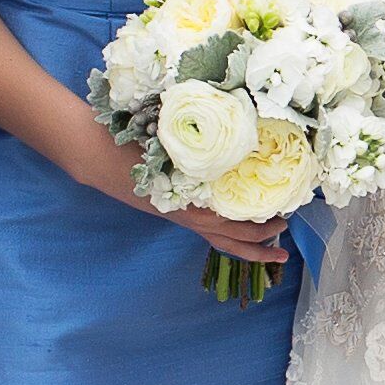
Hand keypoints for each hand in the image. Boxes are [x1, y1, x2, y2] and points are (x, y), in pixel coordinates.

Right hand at [64, 121, 291, 272]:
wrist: (98, 157)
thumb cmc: (134, 146)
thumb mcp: (171, 145)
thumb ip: (203, 149)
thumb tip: (240, 136)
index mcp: (191, 206)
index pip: (234, 225)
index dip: (261, 225)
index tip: (285, 214)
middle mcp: (188, 217)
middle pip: (231, 241)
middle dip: (261, 245)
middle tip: (286, 237)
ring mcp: (180, 217)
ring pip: (219, 241)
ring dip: (246, 246)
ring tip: (271, 248)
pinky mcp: (175, 213)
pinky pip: (207, 230)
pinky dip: (227, 232)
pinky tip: (237, 224)